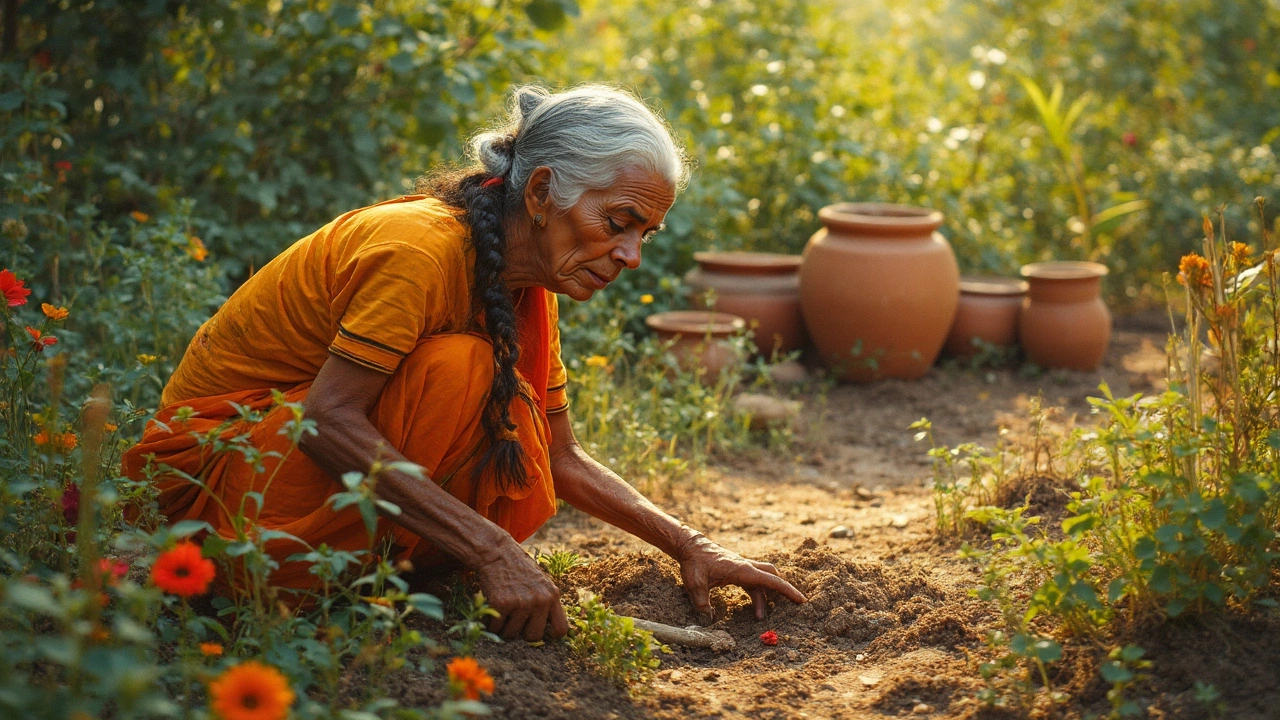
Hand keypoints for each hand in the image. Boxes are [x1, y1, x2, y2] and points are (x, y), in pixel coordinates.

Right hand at [472, 542, 569, 641]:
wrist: (497, 552)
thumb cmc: (518, 569)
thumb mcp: (541, 582)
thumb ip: (547, 603)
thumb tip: (549, 630)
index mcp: (552, 596)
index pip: (560, 629)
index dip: (549, 635)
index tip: (538, 629)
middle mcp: (539, 601)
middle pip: (533, 637)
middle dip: (522, 632)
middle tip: (514, 619)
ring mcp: (521, 603)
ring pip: (511, 634)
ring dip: (503, 627)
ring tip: (502, 610)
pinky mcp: (502, 604)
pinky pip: (495, 628)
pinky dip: (489, 623)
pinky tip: (491, 608)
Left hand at [675, 532, 806, 620]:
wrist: (690, 546)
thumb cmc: (694, 563)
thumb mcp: (695, 585)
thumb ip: (702, 604)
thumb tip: (708, 621)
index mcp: (742, 570)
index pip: (771, 580)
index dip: (787, 590)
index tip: (801, 599)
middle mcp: (746, 566)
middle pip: (772, 575)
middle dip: (783, 590)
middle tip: (791, 605)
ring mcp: (742, 566)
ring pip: (763, 579)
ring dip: (765, 597)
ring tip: (760, 617)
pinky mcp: (737, 569)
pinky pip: (753, 581)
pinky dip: (756, 593)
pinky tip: (752, 606)